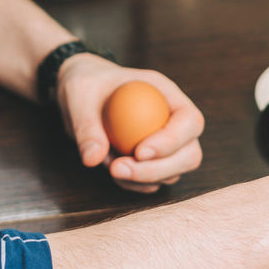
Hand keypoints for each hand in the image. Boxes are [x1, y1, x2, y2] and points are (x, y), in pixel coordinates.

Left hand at [55, 54, 203, 192]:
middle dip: (157, 170)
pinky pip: (153, 181)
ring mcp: (165, 141)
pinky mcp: (151, 160)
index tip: (139, 152)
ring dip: (143, 179)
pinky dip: (133, 184)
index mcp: (166, 93)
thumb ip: (86, 126)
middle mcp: (172, 118)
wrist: (81, 92)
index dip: (172, 140)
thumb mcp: (78, 95)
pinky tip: (111, 170)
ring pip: (174, 172)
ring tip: (110, 166)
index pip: (189, 120)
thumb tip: (93, 159)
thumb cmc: (85, 84)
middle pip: (189, 154)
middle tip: (119, 169)